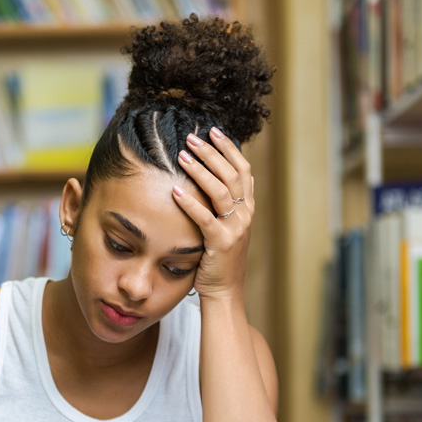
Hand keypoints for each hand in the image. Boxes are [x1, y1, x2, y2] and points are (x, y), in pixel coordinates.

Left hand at [172, 126, 254, 300]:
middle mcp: (245, 215)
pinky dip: (190, 202)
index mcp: (247, 208)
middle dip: (212, 152)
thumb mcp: (225, 227)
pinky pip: (205, 217)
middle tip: (192, 137)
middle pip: (231, 174)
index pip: (243, 169)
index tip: (213, 131)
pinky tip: (174, 190)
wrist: (224, 291)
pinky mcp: (221, 243)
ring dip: (201, 169)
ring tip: (182, 155)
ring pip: (220, 190)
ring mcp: (235, 229)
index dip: (229, 148)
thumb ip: (221, 205)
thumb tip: (208, 177)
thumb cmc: (218, 259)